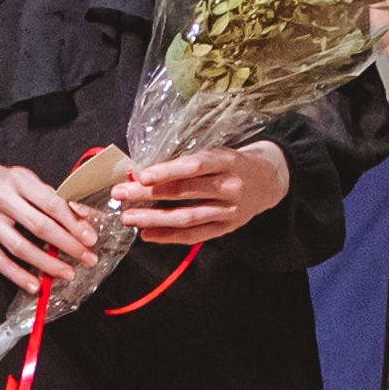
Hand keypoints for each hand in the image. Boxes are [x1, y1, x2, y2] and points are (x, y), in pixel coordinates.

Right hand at [0, 149, 110, 297]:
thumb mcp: (23, 179)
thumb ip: (49, 197)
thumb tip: (82, 216)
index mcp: (18, 180)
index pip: (51, 203)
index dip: (73, 222)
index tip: (90, 237)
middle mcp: (1, 198)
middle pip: (39, 226)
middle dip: (67, 245)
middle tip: (87, 257)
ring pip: (20, 247)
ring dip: (46, 264)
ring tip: (67, 273)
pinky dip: (17, 275)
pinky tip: (34, 285)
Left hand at [114, 142, 288, 246]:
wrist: (267, 181)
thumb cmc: (232, 163)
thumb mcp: (216, 153)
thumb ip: (186, 162)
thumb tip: (143, 172)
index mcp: (226, 161)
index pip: (194, 166)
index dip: (167, 171)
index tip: (141, 175)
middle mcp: (230, 187)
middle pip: (185, 192)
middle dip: (148, 194)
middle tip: (121, 194)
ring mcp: (229, 211)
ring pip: (187, 217)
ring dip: (154, 218)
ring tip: (129, 217)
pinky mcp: (227, 228)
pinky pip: (194, 235)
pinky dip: (169, 236)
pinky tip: (147, 234)